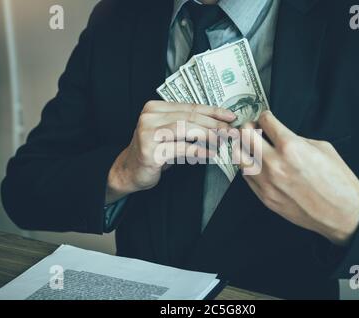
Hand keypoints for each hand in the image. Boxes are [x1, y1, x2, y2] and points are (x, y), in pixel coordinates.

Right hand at [106, 101, 235, 203]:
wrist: (128, 171)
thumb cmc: (152, 151)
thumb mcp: (168, 133)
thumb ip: (186, 125)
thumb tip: (218, 124)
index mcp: (154, 108)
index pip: (190, 106)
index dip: (213, 111)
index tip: (230, 116)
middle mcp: (149, 117)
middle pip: (189, 117)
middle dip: (214, 123)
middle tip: (230, 131)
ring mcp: (148, 133)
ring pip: (185, 129)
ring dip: (208, 135)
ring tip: (222, 140)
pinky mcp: (150, 151)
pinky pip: (180, 149)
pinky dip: (198, 151)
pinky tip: (209, 153)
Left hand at [234, 111, 358, 245]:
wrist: (342, 215)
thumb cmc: (338, 183)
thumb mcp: (323, 148)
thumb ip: (298, 139)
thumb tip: (282, 136)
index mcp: (291, 147)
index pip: (265, 122)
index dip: (265, 116)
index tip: (266, 118)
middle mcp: (275, 163)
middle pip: (246, 136)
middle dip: (249, 127)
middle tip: (254, 128)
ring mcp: (267, 182)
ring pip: (239, 157)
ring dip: (243, 147)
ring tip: (251, 146)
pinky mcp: (265, 197)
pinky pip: (246, 176)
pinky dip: (247, 166)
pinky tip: (256, 164)